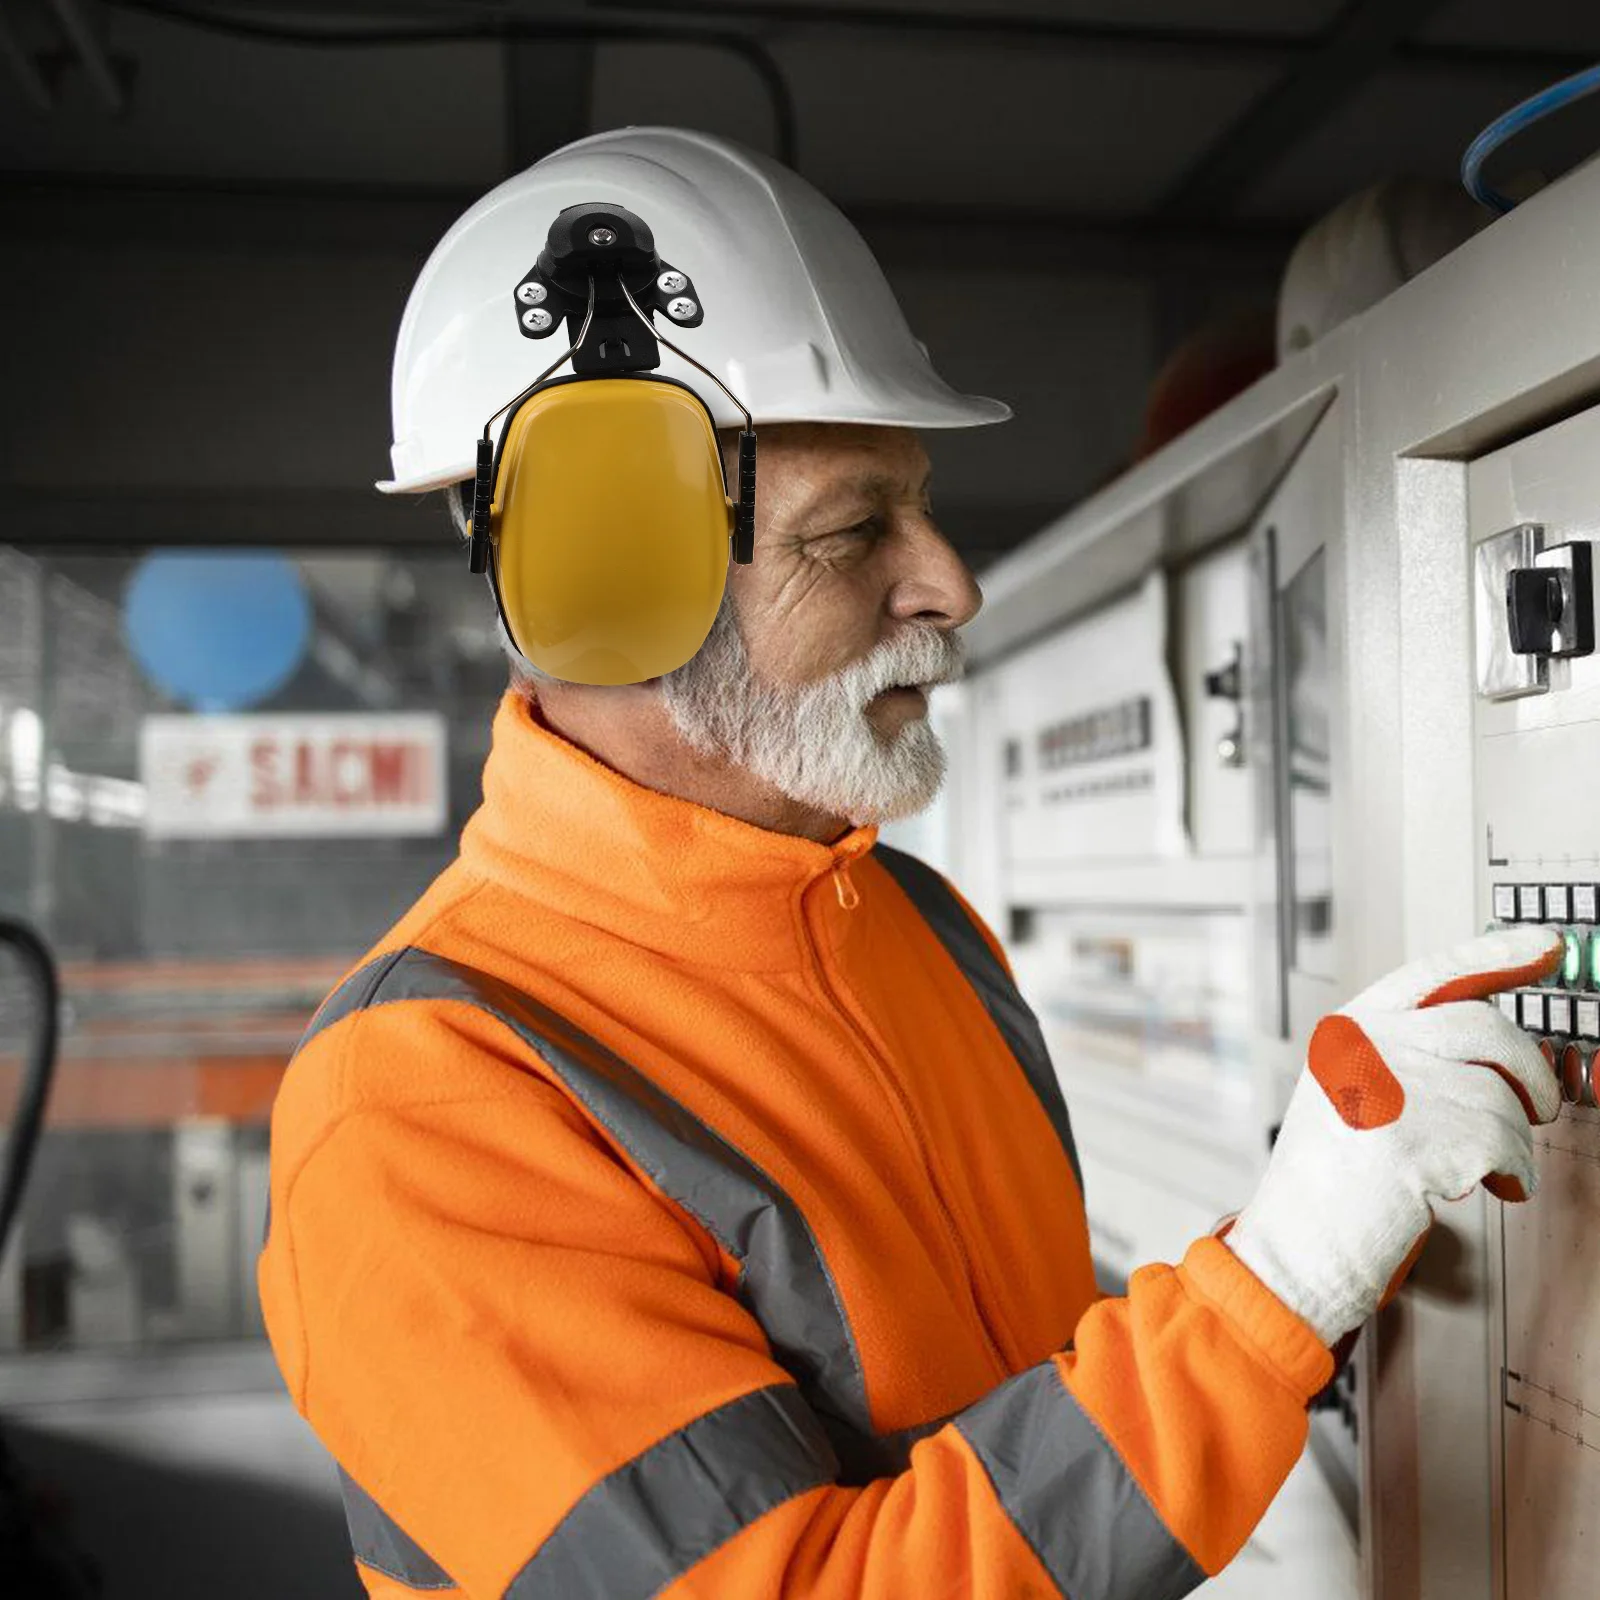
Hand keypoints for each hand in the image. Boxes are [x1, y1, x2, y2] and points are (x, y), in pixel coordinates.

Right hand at [1222, 926, 1562, 1348]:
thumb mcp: (1351, 1088)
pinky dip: (1512, 1175)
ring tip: (1484, 1168)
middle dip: (1532, 1070)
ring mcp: (1394, 1088)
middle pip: (1488, 1027)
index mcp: (1352, 1028)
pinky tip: (1482, 1189)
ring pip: (1504, 1095)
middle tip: (1539, 1103)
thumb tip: (1498, 1032)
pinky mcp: (1422, 1139)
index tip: (1546, 945)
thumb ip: (1410, 1052)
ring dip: (1513, 1141)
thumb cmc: (1328, 1179)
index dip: (1500, 954)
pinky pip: (1508, 1146)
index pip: (1437, 973)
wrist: (1298, 1244)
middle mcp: (1370, 1046)